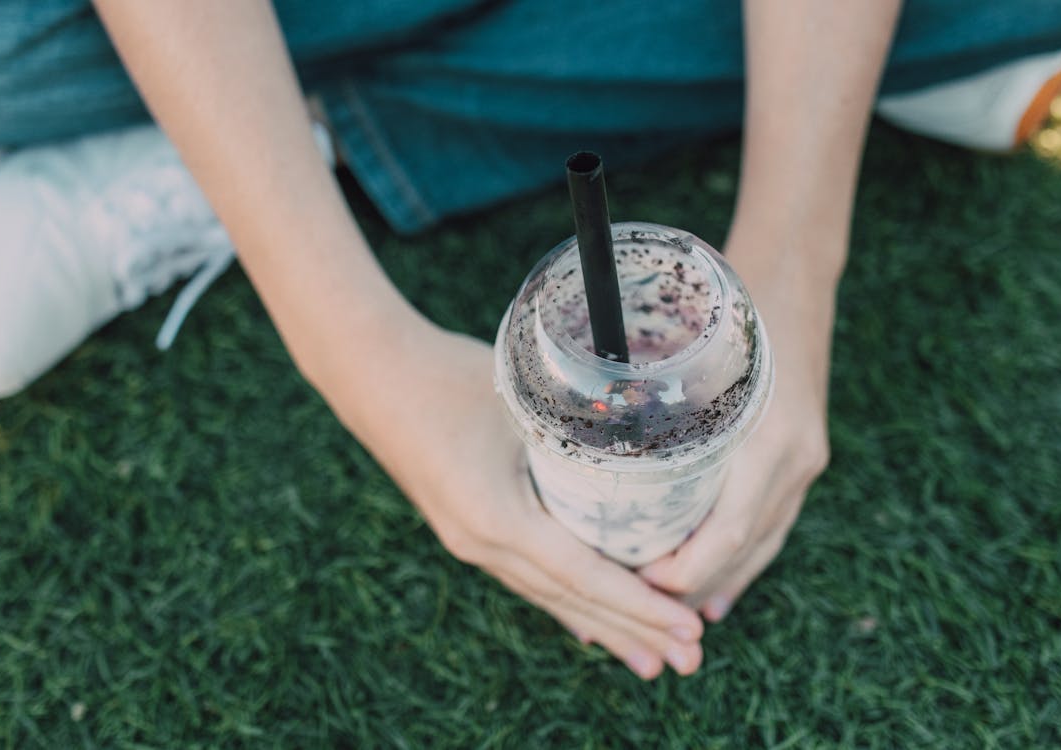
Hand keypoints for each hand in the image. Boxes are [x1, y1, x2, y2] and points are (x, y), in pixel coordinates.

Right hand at [332, 324, 705, 678]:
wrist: (371, 374)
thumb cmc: (445, 377)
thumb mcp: (523, 401)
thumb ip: (576, 434)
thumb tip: (650, 446)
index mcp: (496, 517)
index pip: (583, 574)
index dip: (639, 605)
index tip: (689, 627)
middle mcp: (481, 543)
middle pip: (570, 600)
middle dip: (633, 632)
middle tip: (688, 662)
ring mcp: (470, 541)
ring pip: (549, 596)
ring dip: (603, 626)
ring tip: (648, 657)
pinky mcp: (467, 529)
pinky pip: (528, 578)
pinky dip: (568, 603)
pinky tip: (588, 625)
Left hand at [637, 246, 833, 621]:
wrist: (795, 273)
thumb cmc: (731, 301)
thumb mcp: (687, 342)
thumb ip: (650, 389)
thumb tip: (581, 428)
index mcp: (768, 438)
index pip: (730, 532)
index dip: (686, 571)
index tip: (641, 585)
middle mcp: (794, 459)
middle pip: (746, 552)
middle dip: (694, 590)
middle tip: (640, 613)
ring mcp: (805, 462)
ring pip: (762, 546)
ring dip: (718, 583)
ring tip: (670, 612)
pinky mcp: (802, 458)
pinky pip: (772, 524)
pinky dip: (741, 559)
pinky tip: (716, 586)